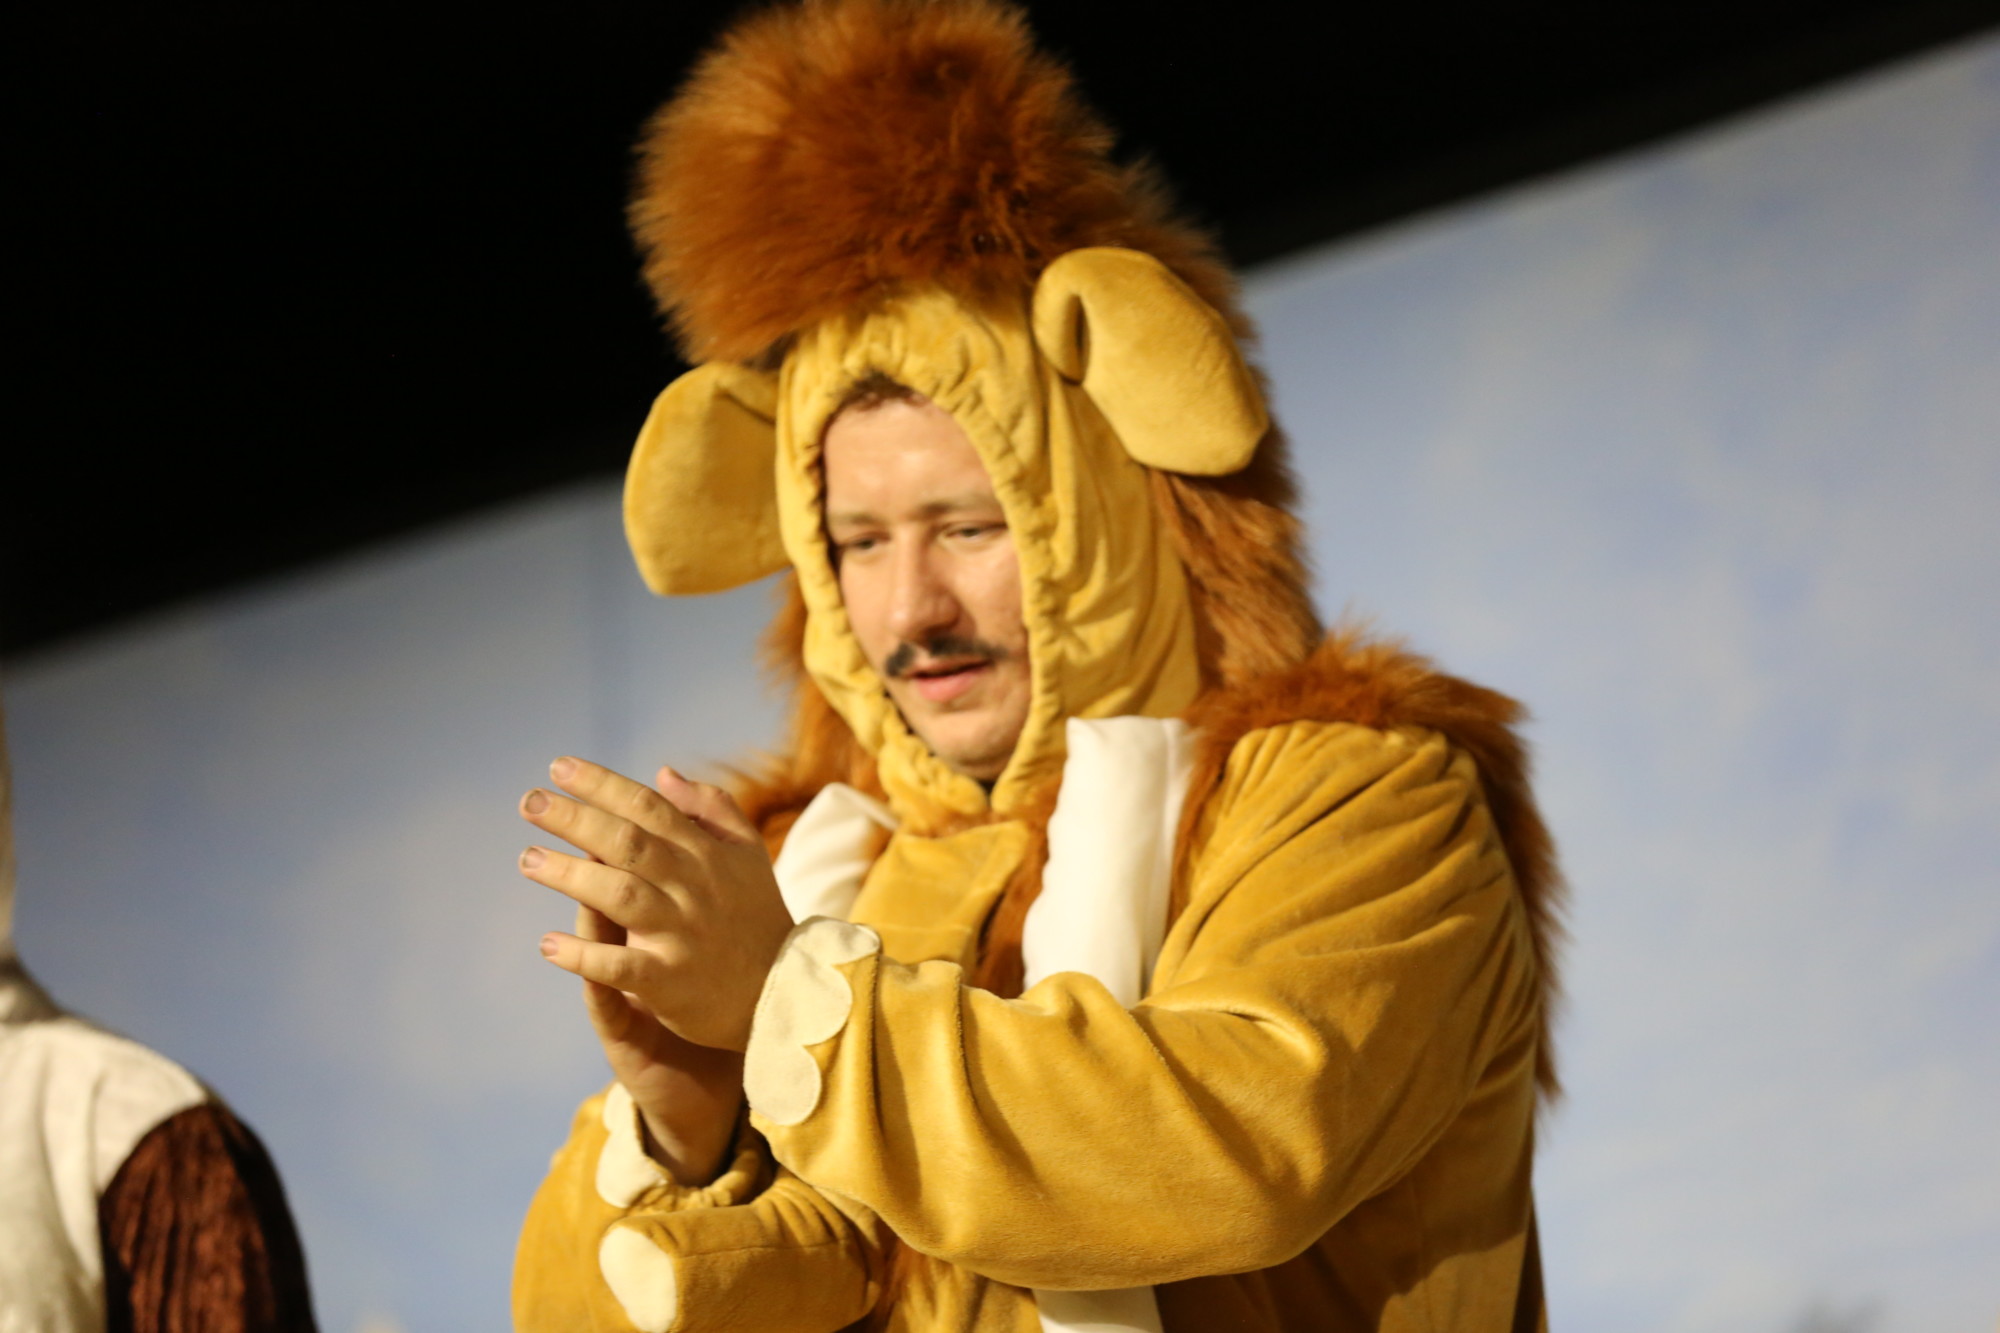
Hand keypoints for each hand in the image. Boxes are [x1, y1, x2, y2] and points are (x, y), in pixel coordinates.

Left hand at [518, 759, 792, 1148]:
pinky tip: (547, 945)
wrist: (789, 990)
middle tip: (529, 802)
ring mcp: (681, 933)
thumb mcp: (747, 852)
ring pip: (620, 895)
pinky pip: (622, 966)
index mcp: (705, 853)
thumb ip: (710, 807)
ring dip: (570, 876)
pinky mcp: (671, 981)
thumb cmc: (758, 917)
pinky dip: (584, 955)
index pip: (647, 807)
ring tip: (527, 860)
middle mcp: (691, 887)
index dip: (602, 784)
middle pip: (627, 842)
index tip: (558, 768)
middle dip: (575, 818)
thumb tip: (662, 774)